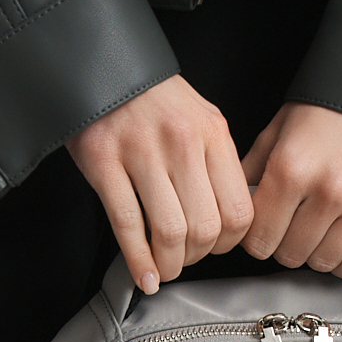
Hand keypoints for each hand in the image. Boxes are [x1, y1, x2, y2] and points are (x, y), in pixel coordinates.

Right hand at [67, 76, 253, 293]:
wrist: (103, 66)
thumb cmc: (151, 100)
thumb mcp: (199, 120)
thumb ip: (215, 165)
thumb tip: (227, 220)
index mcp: (213, 134)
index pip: (238, 210)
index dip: (227, 243)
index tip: (213, 248)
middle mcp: (182, 142)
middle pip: (205, 228)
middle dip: (195, 258)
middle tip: (183, 260)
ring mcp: (141, 152)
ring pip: (169, 231)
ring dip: (168, 264)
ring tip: (162, 268)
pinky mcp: (104, 162)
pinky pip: (127, 224)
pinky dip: (137, 261)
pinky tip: (143, 275)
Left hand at [241, 103, 341, 276]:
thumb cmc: (325, 113)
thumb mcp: (275, 133)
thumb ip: (248, 175)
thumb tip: (230, 211)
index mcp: (291, 169)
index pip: (259, 241)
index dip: (256, 239)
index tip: (264, 230)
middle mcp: (328, 188)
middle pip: (290, 256)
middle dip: (285, 245)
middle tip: (291, 225)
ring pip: (323, 262)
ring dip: (315, 253)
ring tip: (317, 229)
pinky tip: (339, 242)